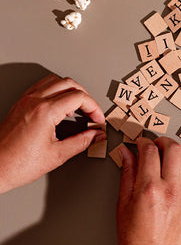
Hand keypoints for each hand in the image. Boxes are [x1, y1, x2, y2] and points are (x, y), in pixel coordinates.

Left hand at [0, 74, 104, 193]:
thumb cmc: (18, 164)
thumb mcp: (58, 155)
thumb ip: (82, 142)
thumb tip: (96, 135)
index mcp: (45, 112)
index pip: (79, 97)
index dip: (94, 107)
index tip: (98, 119)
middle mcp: (34, 101)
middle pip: (69, 83)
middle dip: (85, 96)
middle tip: (92, 112)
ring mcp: (25, 101)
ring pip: (55, 81)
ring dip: (70, 90)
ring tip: (78, 108)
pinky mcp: (20, 105)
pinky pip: (42, 87)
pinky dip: (56, 91)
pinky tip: (60, 106)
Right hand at [116, 137, 180, 244]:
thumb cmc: (134, 238)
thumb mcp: (122, 203)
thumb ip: (127, 173)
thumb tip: (126, 152)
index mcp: (149, 189)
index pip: (150, 150)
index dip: (143, 142)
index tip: (140, 143)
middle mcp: (171, 189)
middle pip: (173, 148)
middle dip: (163, 141)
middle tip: (155, 145)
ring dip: (179, 151)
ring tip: (169, 156)